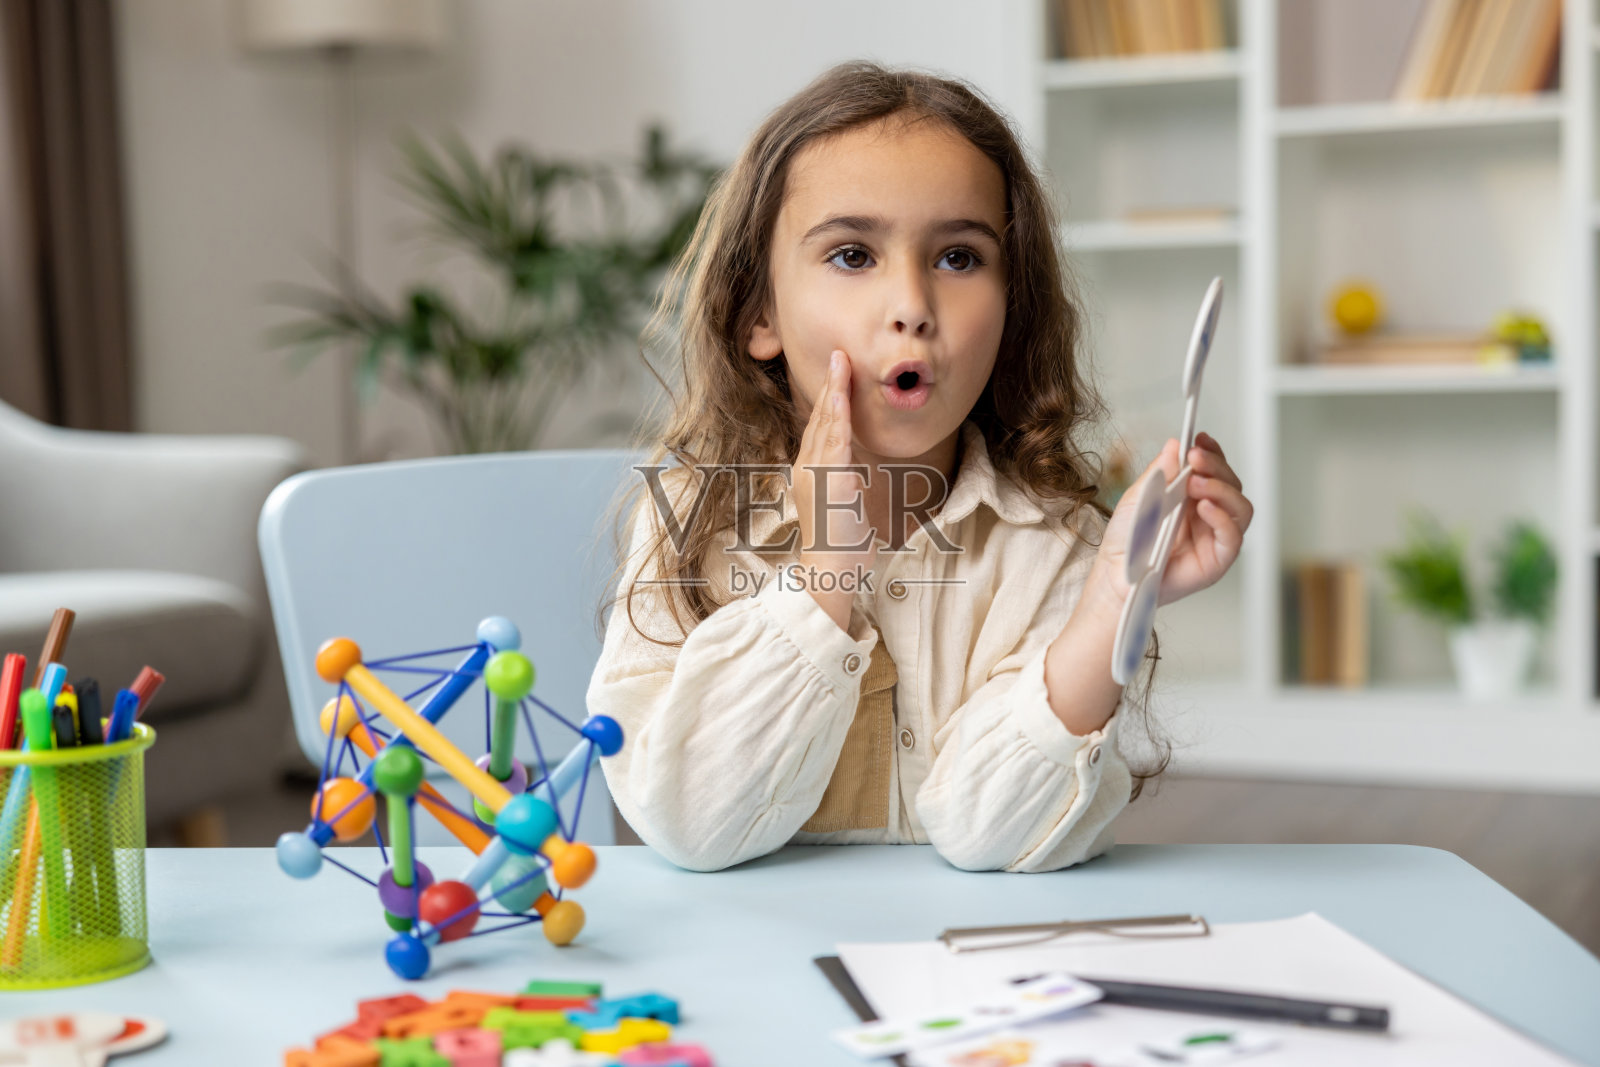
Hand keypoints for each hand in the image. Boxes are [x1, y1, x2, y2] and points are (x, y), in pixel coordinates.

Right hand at [791, 350, 876, 630]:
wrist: (830, 572)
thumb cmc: (841, 545)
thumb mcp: (844, 505)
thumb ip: (846, 483)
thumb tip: (855, 472)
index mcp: (811, 473)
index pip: (821, 428)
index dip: (830, 399)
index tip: (838, 374)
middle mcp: (808, 468)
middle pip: (820, 418)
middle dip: (830, 385)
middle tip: (838, 355)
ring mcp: (816, 474)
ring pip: (826, 424)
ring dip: (834, 391)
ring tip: (840, 364)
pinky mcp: (829, 483)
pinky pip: (834, 443)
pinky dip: (838, 417)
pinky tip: (842, 397)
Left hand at [1091, 432, 1252, 609]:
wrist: (1117, 574)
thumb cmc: (1127, 540)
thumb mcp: (1139, 497)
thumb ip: (1160, 473)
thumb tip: (1174, 445)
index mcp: (1191, 496)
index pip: (1214, 469)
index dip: (1212, 452)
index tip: (1200, 438)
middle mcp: (1208, 514)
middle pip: (1232, 483)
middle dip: (1216, 466)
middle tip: (1196, 458)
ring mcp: (1215, 536)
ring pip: (1240, 507)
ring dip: (1222, 489)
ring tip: (1196, 483)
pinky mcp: (1218, 559)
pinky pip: (1233, 536)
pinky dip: (1222, 518)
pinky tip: (1204, 508)